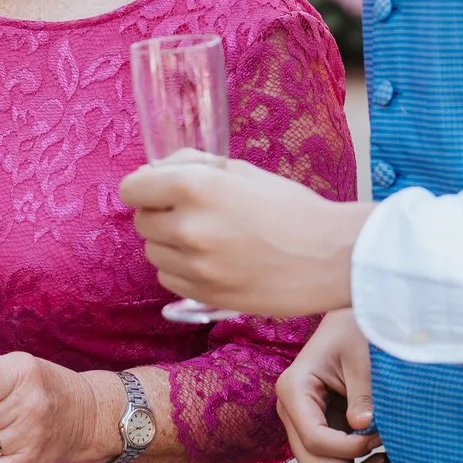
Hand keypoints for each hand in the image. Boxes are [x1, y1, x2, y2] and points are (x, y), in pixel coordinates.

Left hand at [120, 159, 371, 317]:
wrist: (331, 258)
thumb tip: (150, 172)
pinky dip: (183, 271)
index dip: (145, 187)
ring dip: (171, 245)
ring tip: (210, 239)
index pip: (132, 188)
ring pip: (153, 252)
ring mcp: (195, 266)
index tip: (157, 191)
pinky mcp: (204, 295)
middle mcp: (188, 227)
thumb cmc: (290, 208)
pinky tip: (214, 262)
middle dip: (160, 215)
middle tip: (195, 214)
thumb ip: (190, 166)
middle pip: (141, 222)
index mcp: (195, 187)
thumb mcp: (240, 171)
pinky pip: (169, 279)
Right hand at [276, 309, 389, 462]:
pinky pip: (328, 459)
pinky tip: (378, 461)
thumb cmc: (353, 331)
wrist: (350, 320)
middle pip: (310, 461)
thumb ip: (361, 394)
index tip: (379, 438)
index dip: (348, 449)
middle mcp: (291, 408)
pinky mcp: (318, 426)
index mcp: (294, 388)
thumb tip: (362, 428)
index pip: (314, 437)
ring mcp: (302, 420)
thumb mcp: (361, 359)